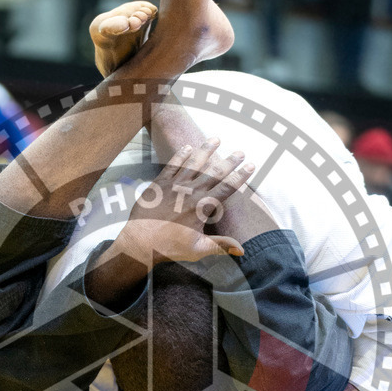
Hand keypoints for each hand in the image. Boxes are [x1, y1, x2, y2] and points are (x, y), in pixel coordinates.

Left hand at [117, 139, 253, 266]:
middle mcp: (190, 192)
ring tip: (216, 139)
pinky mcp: (159, 184)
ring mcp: (174, 186)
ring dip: (206, 151)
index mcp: (202, 207)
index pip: (226, 188)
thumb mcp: (198, 249)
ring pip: (194, 164)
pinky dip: (181, 155)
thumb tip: (242, 251)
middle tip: (240, 152)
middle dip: (229, 161)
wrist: (140, 242)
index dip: (240, 176)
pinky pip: (172, 165)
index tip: (251, 166)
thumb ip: (221, 246)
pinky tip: (188, 146)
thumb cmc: (170, 248)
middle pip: (214, 173)